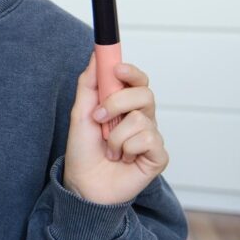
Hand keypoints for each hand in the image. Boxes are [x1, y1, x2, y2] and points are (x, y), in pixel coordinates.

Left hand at [63, 54, 168, 204]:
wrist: (83, 184)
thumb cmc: (83, 151)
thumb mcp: (81, 114)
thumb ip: (89, 84)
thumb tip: (96, 55)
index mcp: (126, 106)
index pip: (138, 81)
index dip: (131, 72)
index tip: (117, 68)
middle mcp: (142, 119)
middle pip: (145, 94)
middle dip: (118, 102)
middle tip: (99, 117)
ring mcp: (151, 137)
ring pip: (142, 119)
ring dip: (115, 136)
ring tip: (109, 149)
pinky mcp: (158, 156)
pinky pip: (149, 140)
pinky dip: (128, 149)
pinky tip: (123, 159)